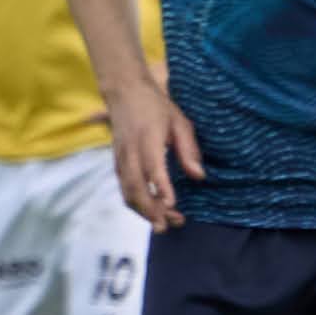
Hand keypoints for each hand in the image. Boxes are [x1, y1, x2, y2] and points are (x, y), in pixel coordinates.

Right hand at [104, 70, 200, 231]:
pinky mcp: (116, 159)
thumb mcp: (179, 122)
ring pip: (126, 189)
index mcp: (147, 137)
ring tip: (162, 224)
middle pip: (135, 185)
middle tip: (168, 226)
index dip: (161, 186)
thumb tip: (199, 176)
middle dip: (150, 209)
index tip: (171, 204)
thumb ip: (188, 150)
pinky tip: (149, 210)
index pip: (153, 166)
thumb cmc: (155, 105)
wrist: (123, 89)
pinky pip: (122, 185)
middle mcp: (130, 149)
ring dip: (142, 210)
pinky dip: (134, 202)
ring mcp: (120, 155)